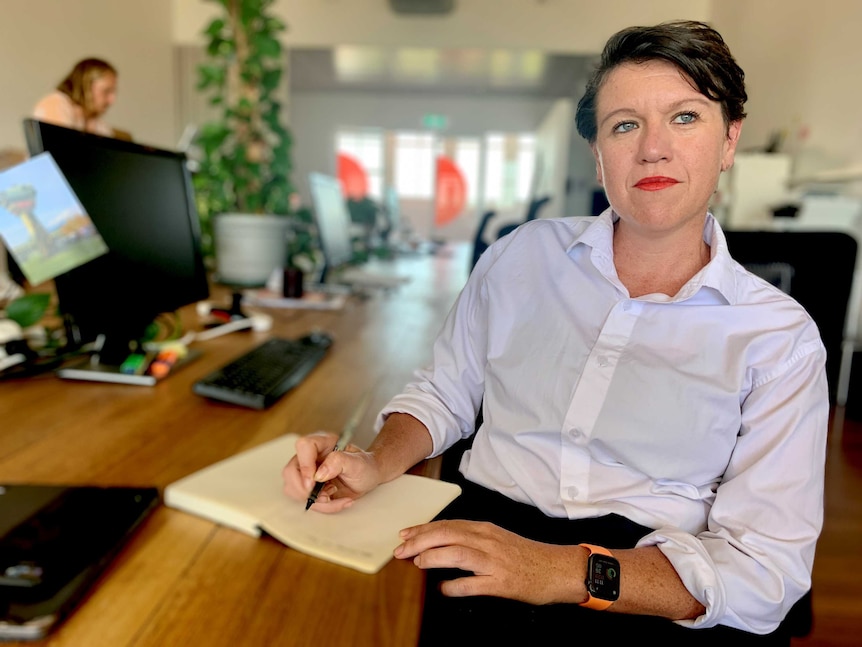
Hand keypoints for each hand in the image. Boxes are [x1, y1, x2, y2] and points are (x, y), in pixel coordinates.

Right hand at [282, 431, 381, 511]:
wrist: (368, 477)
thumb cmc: (364, 465)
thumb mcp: (357, 462)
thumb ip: (339, 462)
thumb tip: (319, 475)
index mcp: (322, 443)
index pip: (303, 446)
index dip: (305, 465)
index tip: (314, 482)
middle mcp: (310, 456)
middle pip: (290, 471)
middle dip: (305, 489)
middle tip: (324, 495)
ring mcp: (307, 472)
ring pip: (293, 488)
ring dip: (315, 500)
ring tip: (334, 495)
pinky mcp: (309, 487)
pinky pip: (304, 501)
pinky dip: (321, 506)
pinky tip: (336, 500)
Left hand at [394, 519, 585, 604]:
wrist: (556, 569)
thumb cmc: (525, 556)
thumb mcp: (496, 539)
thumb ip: (471, 539)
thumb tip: (441, 544)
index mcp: (485, 529)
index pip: (448, 525)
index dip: (424, 529)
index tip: (405, 534)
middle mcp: (488, 541)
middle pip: (447, 535)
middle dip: (421, 541)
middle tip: (401, 549)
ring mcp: (494, 562)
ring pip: (458, 554)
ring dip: (434, 557)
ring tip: (417, 562)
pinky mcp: (502, 583)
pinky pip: (473, 584)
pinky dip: (455, 586)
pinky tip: (444, 589)